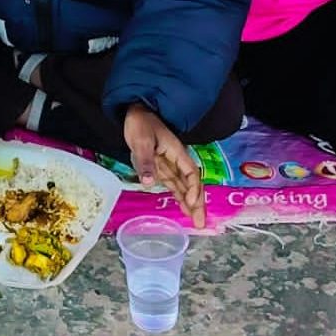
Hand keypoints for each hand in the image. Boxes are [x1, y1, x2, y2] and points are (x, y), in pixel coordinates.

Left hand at [124, 104, 204, 228]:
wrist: (135, 113)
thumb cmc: (140, 123)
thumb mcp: (142, 141)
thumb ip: (146, 162)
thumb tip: (149, 183)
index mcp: (177, 152)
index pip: (191, 173)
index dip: (193, 189)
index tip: (191, 203)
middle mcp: (176, 160)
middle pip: (191, 183)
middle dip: (197, 203)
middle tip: (201, 222)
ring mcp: (170, 164)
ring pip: (184, 186)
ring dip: (190, 203)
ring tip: (196, 221)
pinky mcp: (162, 167)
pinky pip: (174, 184)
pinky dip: (179, 196)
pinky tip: (183, 208)